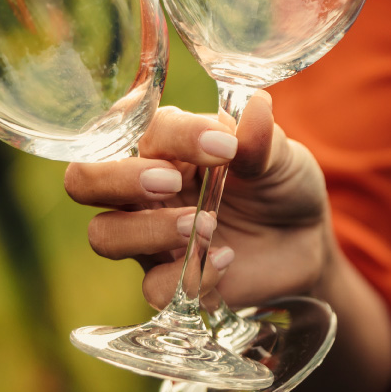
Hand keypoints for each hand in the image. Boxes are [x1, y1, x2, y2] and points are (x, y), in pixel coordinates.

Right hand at [63, 93, 332, 310]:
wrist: (305, 245)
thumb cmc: (281, 187)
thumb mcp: (282, 159)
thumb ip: (262, 140)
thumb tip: (257, 105)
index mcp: (168, 147)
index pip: (143, 129)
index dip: (177, 135)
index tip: (225, 146)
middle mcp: (145, 189)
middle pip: (85, 180)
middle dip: (121, 179)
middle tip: (171, 182)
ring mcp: (150, 237)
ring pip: (104, 234)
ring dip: (148, 229)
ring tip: (203, 226)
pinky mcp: (167, 282)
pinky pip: (151, 286)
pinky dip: (186, 276)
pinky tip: (225, 259)